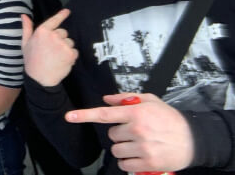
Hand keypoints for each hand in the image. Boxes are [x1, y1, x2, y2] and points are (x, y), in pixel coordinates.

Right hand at [21, 9, 77, 86]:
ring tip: (56, 57)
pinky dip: (71, 56)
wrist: (39, 78)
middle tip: (52, 50)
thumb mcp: (25, 43)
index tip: (68, 11)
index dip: (61, 15)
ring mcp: (63, 44)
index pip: (54, 20)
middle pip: (64, 32)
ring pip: (70, 42)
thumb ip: (26, 28)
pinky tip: (62, 62)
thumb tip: (24, 15)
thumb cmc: (31, 60)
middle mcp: (53, 35)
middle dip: (60, 40)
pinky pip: (75, 51)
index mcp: (42, 31)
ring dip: (66, 48)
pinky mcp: (71, 53)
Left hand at [65, 93, 193, 172]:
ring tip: (140, 145)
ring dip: (124, 149)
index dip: (84, 115)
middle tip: (135, 133)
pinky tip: (141, 156)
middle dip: (120, 135)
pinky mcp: (148, 163)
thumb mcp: (150, 101)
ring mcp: (143, 148)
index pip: (104, 114)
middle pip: (111, 135)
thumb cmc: (171, 119)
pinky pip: (125, 165)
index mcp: (135, 113)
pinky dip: (129, 162)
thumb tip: (106, 99)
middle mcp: (137, 130)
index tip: (70, 116)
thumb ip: (125, 99)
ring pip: (116, 151)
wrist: (194, 139)